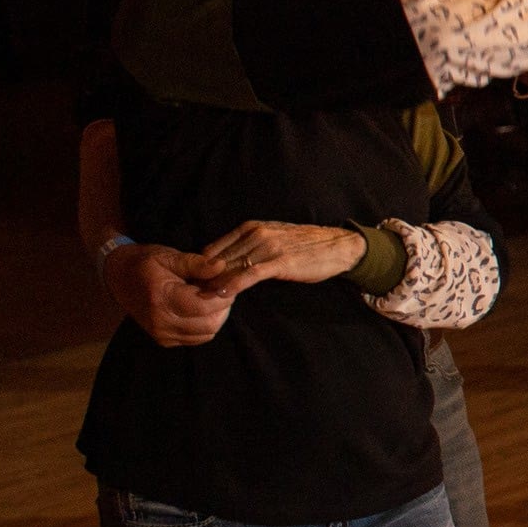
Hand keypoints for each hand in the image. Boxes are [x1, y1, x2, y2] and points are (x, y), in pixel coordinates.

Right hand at [104, 242, 236, 346]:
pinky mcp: (164, 340)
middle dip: (222, 307)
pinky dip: (205, 325)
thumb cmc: (145, 264)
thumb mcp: (169, 256)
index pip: (204, 306)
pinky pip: (196, 338)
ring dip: (216, 316)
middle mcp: (160, 321)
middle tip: (220, 290)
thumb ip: (197, 263)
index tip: (226, 282)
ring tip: (209, 298)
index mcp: (161, 298)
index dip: (223, 296)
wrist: (118, 277)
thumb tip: (221, 266)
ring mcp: (161, 333)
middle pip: (209, 324)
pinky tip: (200, 309)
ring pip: (206, 333)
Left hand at [199, 221, 366, 295]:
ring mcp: (268, 247)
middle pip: (220, 258)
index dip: (201, 267)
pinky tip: (222, 294)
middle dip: (204, 277)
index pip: (215, 248)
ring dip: (213, 284)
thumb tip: (226, 262)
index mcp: (251, 227)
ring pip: (232, 267)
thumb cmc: (306, 245)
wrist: (338, 246)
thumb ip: (250, 246)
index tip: (192, 283)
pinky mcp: (280, 262)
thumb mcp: (273, 237)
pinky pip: (250, 274)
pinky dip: (233, 284)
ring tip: (199, 298)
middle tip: (189, 294)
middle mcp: (256, 234)